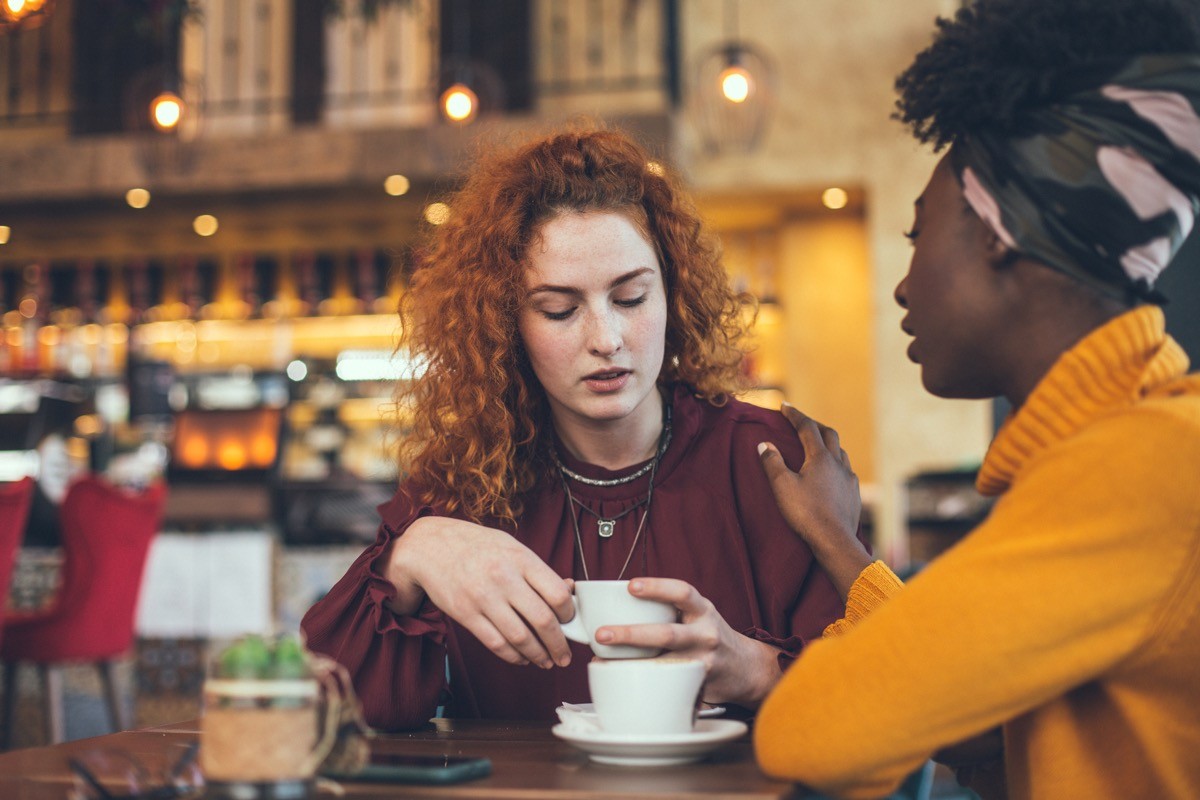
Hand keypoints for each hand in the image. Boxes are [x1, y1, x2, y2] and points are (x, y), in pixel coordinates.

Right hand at [385, 516, 574, 668]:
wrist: (431, 547)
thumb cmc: (477, 546)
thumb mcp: (511, 548)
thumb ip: (538, 571)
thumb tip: (569, 591)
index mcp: (521, 559)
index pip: (557, 593)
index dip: (569, 614)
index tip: (570, 621)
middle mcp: (504, 578)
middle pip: (542, 620)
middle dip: (559, 645)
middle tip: (564, 655)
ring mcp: (484, 598)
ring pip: (520, 638)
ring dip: (538, 655)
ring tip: (546, 661)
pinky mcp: (466, 615)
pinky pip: (496, 644)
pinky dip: (514, 657)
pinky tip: (522, 658)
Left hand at [593, 578, 782, 707]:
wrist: (745, 668)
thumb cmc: (708, 635)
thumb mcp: (697, 614)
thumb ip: (669, 610)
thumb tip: (617, 606)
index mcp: (702, 610)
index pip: (682, 592)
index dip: (656, 587)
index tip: (630, 586)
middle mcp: (705, 634)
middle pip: (668, 634)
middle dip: (631, 634)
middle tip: (601, 634)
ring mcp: (703, 662)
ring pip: (665, 663)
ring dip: (632, 664)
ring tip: (603, 661)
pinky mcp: (698, 684)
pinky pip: (669, 683)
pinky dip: (643, 681)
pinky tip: (621, 681)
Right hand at [757, 404, 869, 599]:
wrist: (834, 540)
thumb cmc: (806, 513)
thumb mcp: (782, 486)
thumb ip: (772, 462)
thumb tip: (764, 444)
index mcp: (820, 457)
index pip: (807, 427)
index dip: (795, 414)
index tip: (784, 406)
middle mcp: (838, 463)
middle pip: (829, 434)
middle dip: (814, 425)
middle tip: (801, 423)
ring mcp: (849, 478)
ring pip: (841, 451)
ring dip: (828, 443)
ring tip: (817, 446)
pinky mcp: (854, 493)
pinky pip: (846, 470)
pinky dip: (836, 463)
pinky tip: (831, 473)